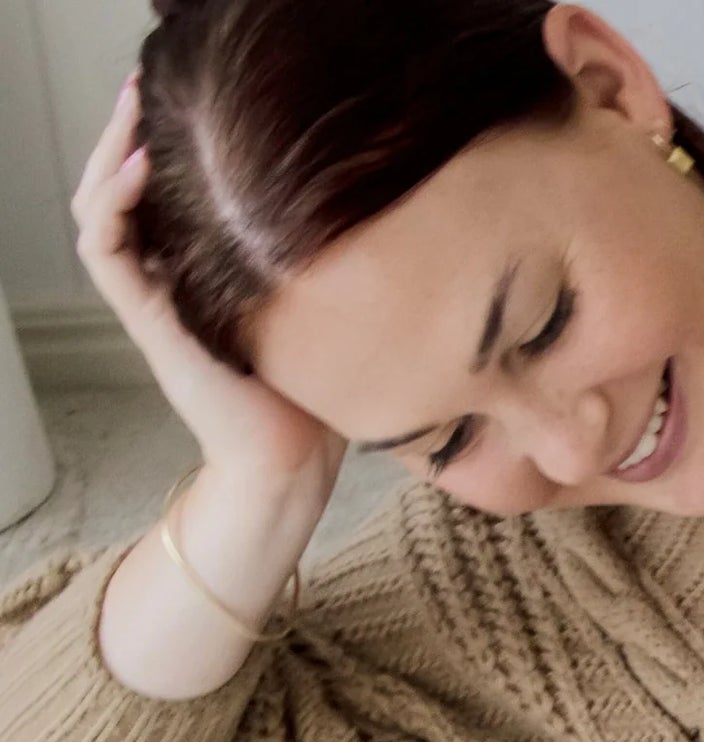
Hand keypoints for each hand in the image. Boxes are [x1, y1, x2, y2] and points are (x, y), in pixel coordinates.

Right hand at [73, 74, 345, 504]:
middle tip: (146, 83)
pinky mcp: (150, 323)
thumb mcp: (323, 314)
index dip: (164, 146)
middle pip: (123, 189)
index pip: (163, 195)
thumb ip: (323, 268)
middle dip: (130, 132)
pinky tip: (142, 165)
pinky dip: (115, 203)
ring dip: (111, 154)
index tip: (189, 102)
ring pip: (101, 209)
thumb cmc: (316, 401)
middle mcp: (167, 282)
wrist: (293, 466)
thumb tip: (373, 214)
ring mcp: (153, 301)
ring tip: (135, 109)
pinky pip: (107, 249)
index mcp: (199, 275)